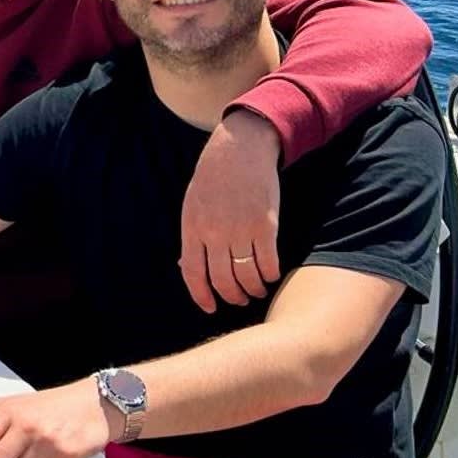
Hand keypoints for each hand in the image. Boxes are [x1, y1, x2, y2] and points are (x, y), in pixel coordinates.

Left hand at [179, 108, 281, 311]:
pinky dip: (270, 274)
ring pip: (246, 275)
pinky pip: (268, 261)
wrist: (239, 149)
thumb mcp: (192, 205)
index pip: (192, 272)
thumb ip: (193, 237)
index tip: (211, 308)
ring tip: (257, 290)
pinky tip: (272, 275)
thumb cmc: (213, 179)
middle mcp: (214, 232)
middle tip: (240, 300)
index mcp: (192, 228)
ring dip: (253, 289)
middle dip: (232, 296)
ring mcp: (240, 229)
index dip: (201, 295)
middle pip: (222, 279)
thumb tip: (186, 267)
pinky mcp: (265, 224)